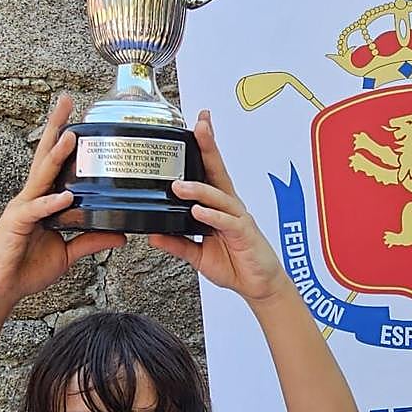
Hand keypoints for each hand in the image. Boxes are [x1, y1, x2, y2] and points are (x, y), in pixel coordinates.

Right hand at [0, 94, 125, 308]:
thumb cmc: (26, 268)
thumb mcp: (67, 253)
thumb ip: (91, 241)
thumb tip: (121, 236)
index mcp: (43, 200)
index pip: (54, 163)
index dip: (64, 139)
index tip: (79, 116)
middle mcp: (32, 198)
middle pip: (45, 156)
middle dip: (56, 127)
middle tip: (68, 101)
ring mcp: (23, 209)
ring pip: (41, 176)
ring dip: (56, 155)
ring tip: (71, 136)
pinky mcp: (15, 225)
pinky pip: (36, 211)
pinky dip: (50, 203)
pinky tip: (64, 196)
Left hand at [148, 110, 287, 305]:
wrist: (259, 286)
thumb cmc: (234, 264)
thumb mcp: (198, 254)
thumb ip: (178, 243)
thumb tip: (153, 233)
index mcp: (219, 207)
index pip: (209, 172)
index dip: (204, 148)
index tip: (197, 125)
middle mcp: (230, 207)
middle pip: (218, 172)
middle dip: (209, 147)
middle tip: (199, 126)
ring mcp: (238, 219)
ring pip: (219, 197)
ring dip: (199, 189)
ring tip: (179, 186)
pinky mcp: (245, 235)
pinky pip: (227, 223)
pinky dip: (212, 217)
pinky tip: (199, 212)